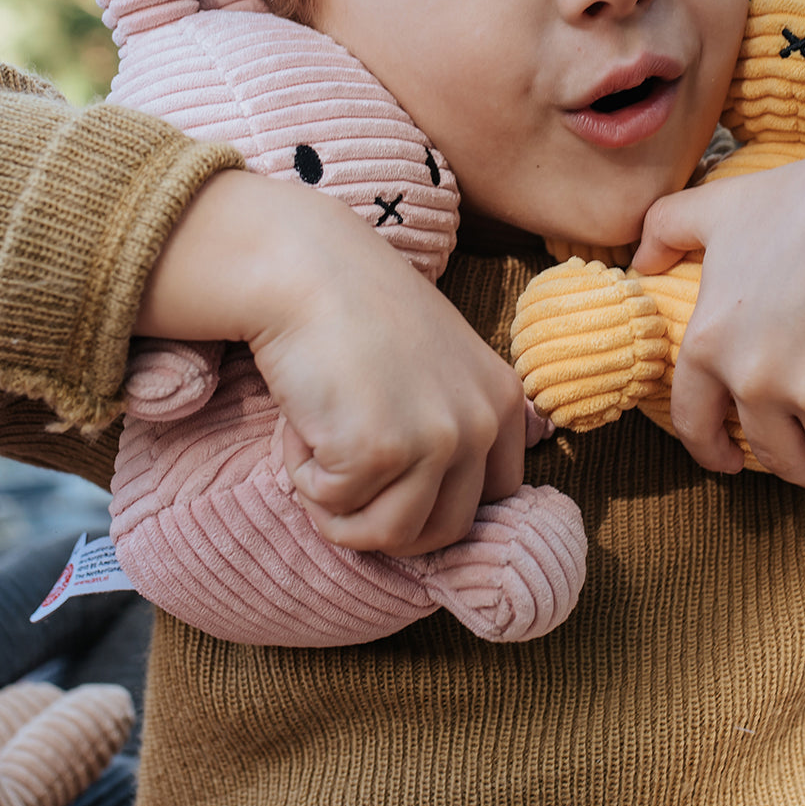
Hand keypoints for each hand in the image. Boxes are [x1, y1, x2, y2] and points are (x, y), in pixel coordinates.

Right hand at [135, 171, 527, 555]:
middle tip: (343, 476)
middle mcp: (482, 421)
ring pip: (393, 536)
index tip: (393, 485)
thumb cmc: (354, 315)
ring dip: (343, 510)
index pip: (496, 499)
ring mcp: (437, 438)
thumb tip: (428, 516)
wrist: (306, 269)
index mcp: (503, 400)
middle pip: (446, 530)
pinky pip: (335, 508)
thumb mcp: (433, 367)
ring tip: (320, 449)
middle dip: (386, 519)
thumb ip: (448, 425)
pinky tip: (302, 421)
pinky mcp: (381, 450)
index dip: (436, 502)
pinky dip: (305, 477)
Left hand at [631, 109, 804, 487]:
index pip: (695, 424)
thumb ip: (664, 231)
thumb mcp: (715, 207)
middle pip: (777, 454)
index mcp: (709, 344)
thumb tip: (640, 264)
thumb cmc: (799, 197)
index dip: (712, 452)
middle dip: (801, 469)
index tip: (731, 463)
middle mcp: (756, 378)